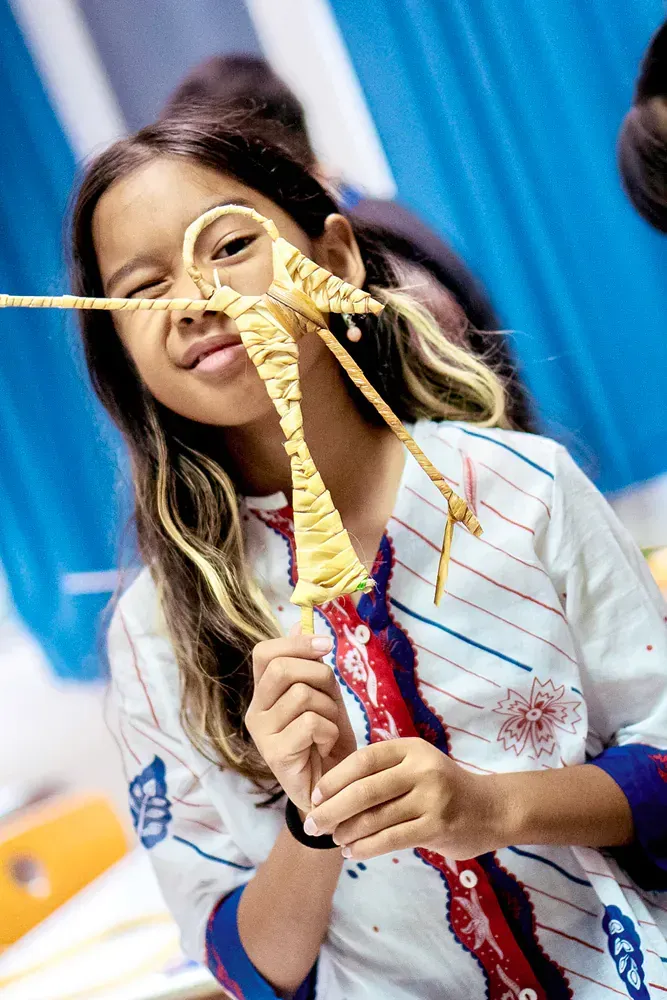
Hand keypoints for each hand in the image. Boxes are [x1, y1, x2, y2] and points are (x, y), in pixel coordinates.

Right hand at [245, 631, 357, 811]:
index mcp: (263, 693)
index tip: (326, 646)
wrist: (335, 788)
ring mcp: (262, 734)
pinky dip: (329, 732)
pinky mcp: (276, 755)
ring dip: (330, 710)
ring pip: (302, 695)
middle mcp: (255, 711)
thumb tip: (299, 622)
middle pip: (282, 669)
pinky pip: (311, 723)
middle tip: (331, 699)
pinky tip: (325, 747)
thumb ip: (310, 664)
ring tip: (328, 730)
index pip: (264, 653)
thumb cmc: (327, 739)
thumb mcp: (324, 694)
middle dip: (319, 676)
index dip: (296, 643)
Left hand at [304, 738, 503, 860]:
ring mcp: (431, 798)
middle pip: (365, 790)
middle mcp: (421, 769)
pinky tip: (352, 852)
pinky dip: (366, 847)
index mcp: (411, 749)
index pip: (363, 759)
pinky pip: (391, 839)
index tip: (315, 796)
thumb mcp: (416, 766)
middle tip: (312, 824)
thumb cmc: (443, 787)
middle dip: (333, 809)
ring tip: (332, 839)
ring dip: (347, 831)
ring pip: (376, 817)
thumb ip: (383, 772)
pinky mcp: (437, 826)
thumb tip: (331, 792)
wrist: (491, 809)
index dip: (335, 778)